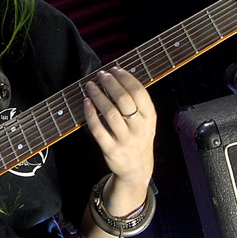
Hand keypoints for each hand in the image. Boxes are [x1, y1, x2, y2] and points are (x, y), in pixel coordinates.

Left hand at [83, 66, 155, 186]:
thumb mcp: (146, 121)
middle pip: (123, 100)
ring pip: (109, 112)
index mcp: (150, 118)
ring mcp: (125, 140)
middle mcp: (139, 128)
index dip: (125, 77)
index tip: (114, 69)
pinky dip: (90, 114)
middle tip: (101, 75)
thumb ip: (138, 102)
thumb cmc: (139, 138)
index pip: (138, 92)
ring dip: (98, 96)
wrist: (136, 168)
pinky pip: (98, 129)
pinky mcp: (111, 149)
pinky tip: (86, 102)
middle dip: (110, 83)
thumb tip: (119, 77)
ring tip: (90, 86)